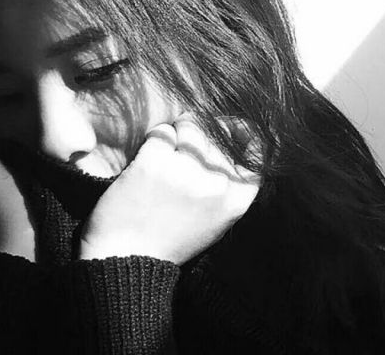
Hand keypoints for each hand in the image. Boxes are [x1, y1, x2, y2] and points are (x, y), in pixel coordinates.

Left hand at [79, 114, 260, 264]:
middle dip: (200, 134)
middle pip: (217, 133)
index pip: (257, 149)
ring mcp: (185, 172)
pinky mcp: (154, 163)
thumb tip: (243, 133)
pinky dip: (155, 139)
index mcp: (236, 201)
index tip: (228, 126)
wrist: (127, 258)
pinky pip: (163, 131)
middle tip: (182, 152)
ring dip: (177, 133)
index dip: (242, 130)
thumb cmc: (172, 238)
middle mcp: (215, 185)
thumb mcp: (218, 219)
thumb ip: (234, 183)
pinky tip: (149, 158)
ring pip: (190, 126)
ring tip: (166, 155)